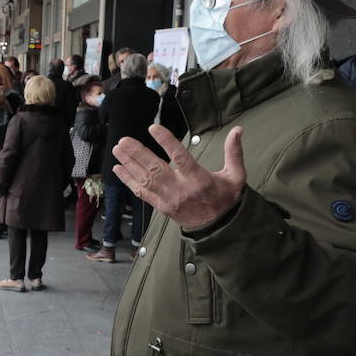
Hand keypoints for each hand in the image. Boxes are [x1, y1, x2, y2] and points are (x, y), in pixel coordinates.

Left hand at [112, 125, 246, 230]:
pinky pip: (141, 193)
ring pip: (145, 180)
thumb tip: (238, 129)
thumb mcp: (236, 176)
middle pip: (156, 169)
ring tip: (117, 149)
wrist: (218, 227)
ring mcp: (168, 199)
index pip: (181, 158)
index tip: (154, 128)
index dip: (167, 142)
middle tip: (124, 140)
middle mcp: (181, 189)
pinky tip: (118, 168)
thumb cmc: (226, 198)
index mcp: (199, 180)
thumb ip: (234, 152)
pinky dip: (128, 180)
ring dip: (129, 164)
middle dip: (138, 154)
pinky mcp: (161, 206)